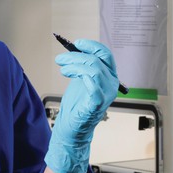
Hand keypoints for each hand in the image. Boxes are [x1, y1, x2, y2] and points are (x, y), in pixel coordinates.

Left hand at [45, 38, 119, 172]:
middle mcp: (112, 84)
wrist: (72, 128)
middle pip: (97, 61)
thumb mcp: (80, 79)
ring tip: (62, 69)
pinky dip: (79, 75)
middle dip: (76, 56)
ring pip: (93, 69)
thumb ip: (82, 66)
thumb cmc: (77, 105)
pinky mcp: (98, 103)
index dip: (91, 46)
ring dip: (73, 65)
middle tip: (60, 58)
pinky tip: (68, 74)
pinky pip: (92, 84)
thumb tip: (73, 50)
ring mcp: (107, 94)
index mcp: (110, 77)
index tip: (76, 43)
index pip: (105, 55)